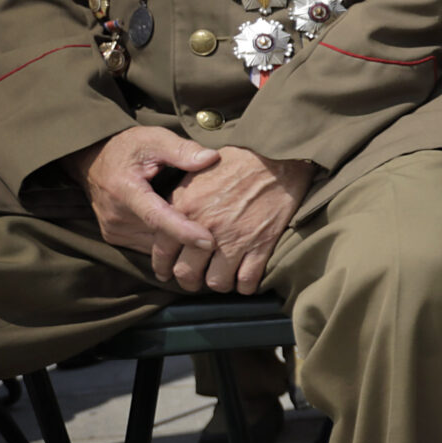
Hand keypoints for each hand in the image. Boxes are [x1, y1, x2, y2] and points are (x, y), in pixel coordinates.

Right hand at [71, 128, 219, 273]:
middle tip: (223, 231)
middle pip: (160, 235)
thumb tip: (211, 158)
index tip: (210, 241)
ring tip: (208, 232)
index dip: (184, 231)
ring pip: (155, 245)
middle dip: (190, 236)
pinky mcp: (115, 236)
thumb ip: (182, 149)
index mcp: (124, 190)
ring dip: (179, 242)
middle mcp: (116, 215)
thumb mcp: (154, 139)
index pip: (157, 217)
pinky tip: (187, 232)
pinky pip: (147, 245)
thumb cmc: (128, 147)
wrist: (94, 159)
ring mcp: (114, 229)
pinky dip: (167, 242)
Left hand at [171, 147, 313, 294]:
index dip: (163, 266)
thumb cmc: (238, 160)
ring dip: (219, 283)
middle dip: (189, 281)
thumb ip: (180, 197)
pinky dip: (245, 285)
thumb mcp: (197, 170)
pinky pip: (247, 280)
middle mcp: (206, 227)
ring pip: (217, 281)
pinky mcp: (261, 244)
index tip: (167, 273)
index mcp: (185, 207)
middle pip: (187, 272)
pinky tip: (245, 279)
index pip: (163, 249)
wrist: (278, 157)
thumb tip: (169, 217)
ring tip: (223, 277)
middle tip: (195, 280)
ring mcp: (235, 238)